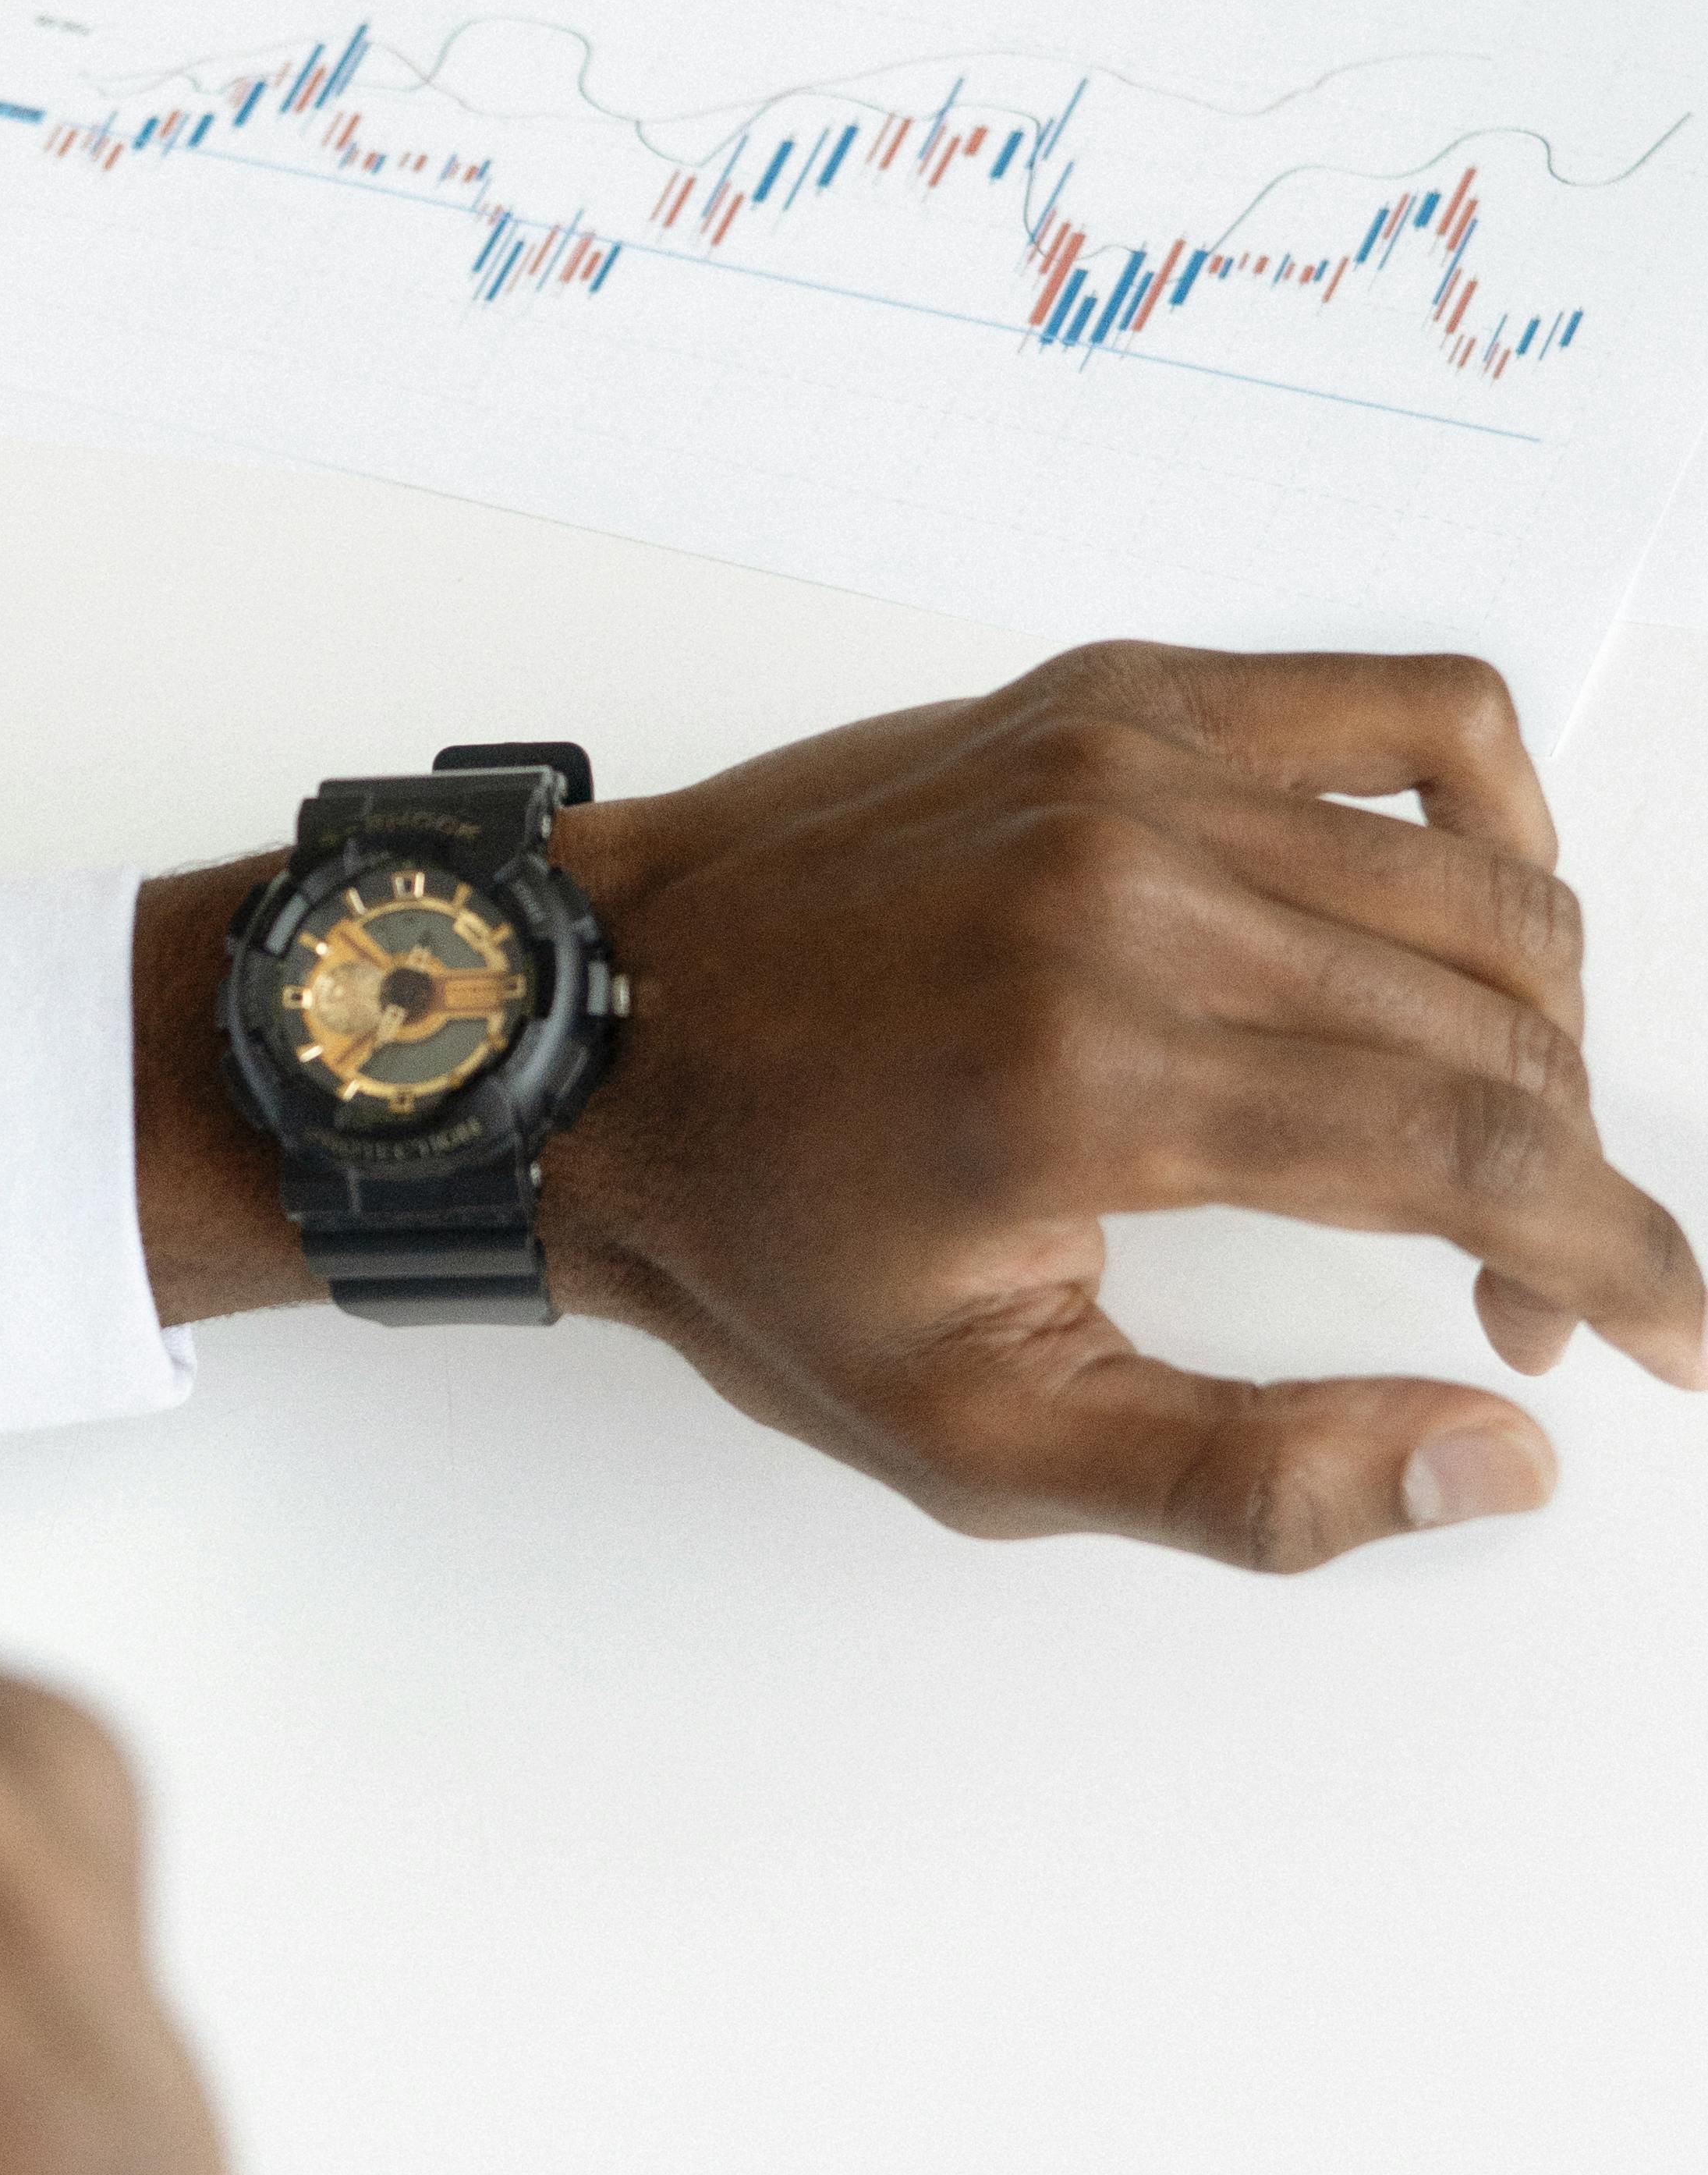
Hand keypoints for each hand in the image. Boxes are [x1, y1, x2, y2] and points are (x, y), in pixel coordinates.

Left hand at [135, 645, 1704, 1572]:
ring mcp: (1130, 765)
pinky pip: (1400, 710)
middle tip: (1527, 1293)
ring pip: (1480, 883)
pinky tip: (1473, 928)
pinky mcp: (1115, 695)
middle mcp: (1136, 889)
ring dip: (1541, 1032)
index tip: (1679, 1338)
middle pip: (1499, 1024)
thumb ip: (1251, 1479)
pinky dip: (1490, 818)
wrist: (577, 1043)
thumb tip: (1502, 1460)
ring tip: (1487, 1152)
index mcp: (1100, 1075)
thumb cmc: (753, 1239)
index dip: (1625, 1256)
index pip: (1477, 1156)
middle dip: (1570, 1180)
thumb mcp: (976, 1438)